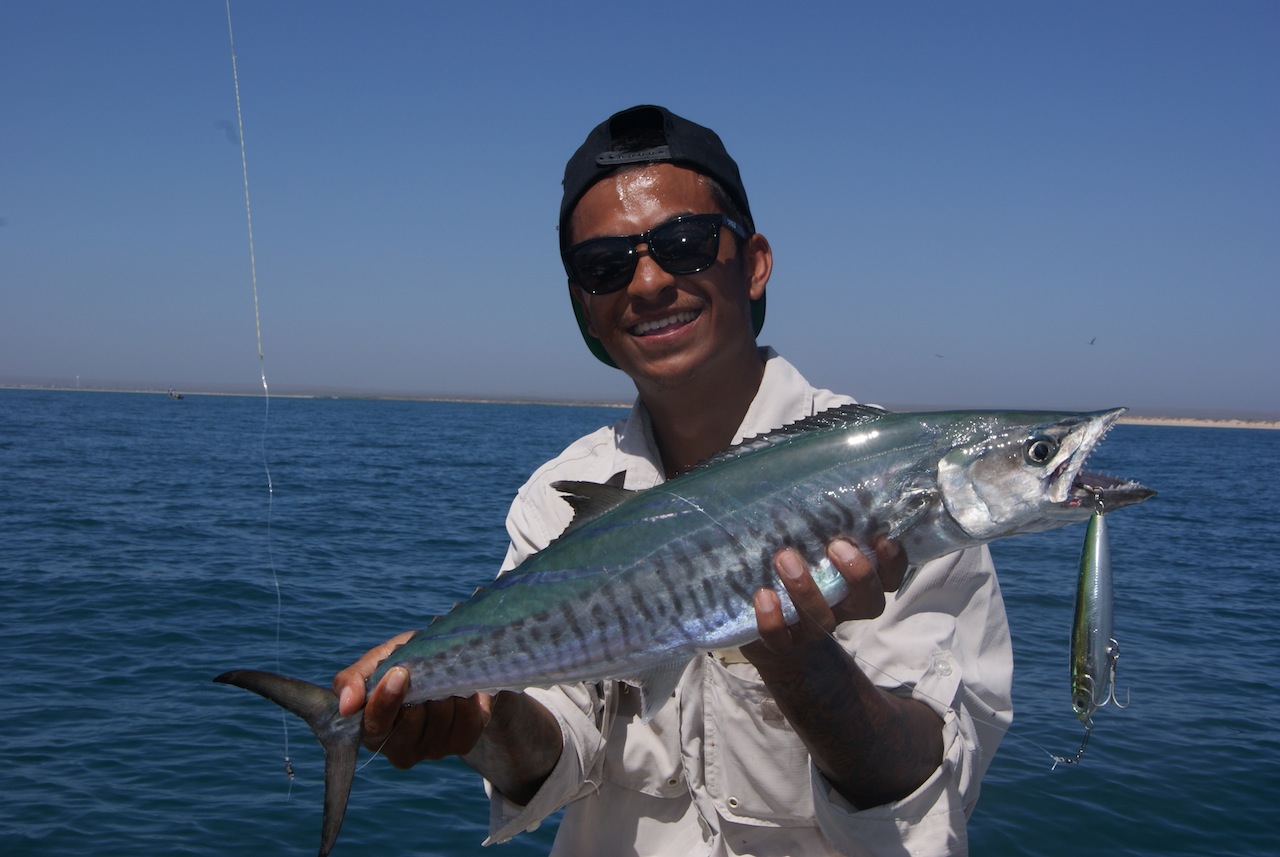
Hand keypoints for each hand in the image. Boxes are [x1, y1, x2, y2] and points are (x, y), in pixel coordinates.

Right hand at [333, 632, 492, 767]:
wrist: (446, 661)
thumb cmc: (404, 664)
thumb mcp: (377, 662)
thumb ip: (353, 680)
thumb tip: (346, 706)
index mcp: (373, 729)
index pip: (375, 724)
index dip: (387, 700)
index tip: (400, 673)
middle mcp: (401, 749)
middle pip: (411, 724)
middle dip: (421, 692)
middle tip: (427, 670)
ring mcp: (432, 750)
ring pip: (441, 722)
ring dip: (445, 693)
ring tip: (444, 677)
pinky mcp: (461, 744)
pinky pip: (467, 724)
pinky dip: (467, 701)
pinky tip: (461, 691)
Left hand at [744, 537, 906, 663]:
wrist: (771, 639)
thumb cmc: (792, 576)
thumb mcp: (809, 551)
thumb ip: (818, 530)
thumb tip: (814, 486)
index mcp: (855, 587)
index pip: (889, 578)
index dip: (893, 563)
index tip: (884, 539)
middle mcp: (841, 610)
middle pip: (869, 603)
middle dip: (858, 574)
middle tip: (836, 546)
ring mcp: (812, 631)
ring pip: (823, 620)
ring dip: (806, 589)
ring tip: (785, 557)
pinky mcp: (781, 645)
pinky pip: (781, 641)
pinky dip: (772, 620)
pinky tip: (763, 595)